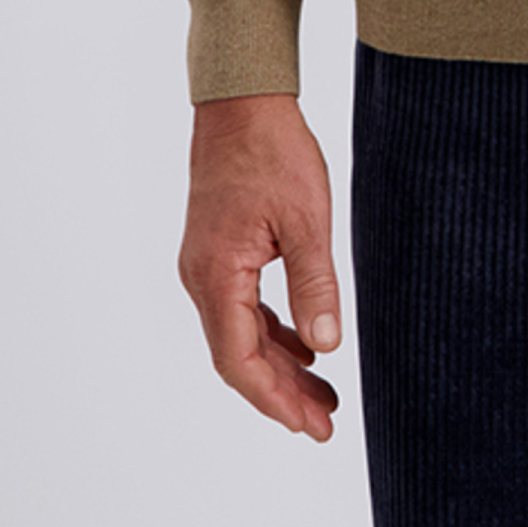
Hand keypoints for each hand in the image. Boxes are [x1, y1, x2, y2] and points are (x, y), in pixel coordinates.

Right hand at [179, 92, 342, 441]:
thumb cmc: (273, 151)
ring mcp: (206, 266)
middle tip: (326, 423)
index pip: (239, 362)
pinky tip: (304, 344)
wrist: (241, 100)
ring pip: (240, 334)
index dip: (275, 400)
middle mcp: (201, 278)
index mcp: (216, 275)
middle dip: (281, 394)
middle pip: (238, 356)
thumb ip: (315, 285)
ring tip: (323, 393)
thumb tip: (326, 346)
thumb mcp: (307, 219)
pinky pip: (242, 308)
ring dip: (279, 366)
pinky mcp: (218, 252)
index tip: (310, 426)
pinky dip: (272, 332)